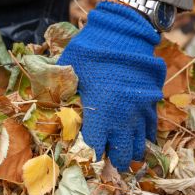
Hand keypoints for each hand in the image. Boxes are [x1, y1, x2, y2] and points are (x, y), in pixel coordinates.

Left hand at [58, 0, 164, 169]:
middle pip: (122, 155)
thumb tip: (43, 105)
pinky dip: (144, 138)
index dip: (89, 157)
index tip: (84, 157)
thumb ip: (60, 93)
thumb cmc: (91, 51)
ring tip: (122, 155)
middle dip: (113, 161)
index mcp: (101, 115)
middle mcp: (123, 119)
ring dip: (129, 152)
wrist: (124, 32)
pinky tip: (138, 141)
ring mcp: (140, 112)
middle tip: (106, 161)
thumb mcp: (69, 72)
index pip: (95, 150)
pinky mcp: (151, 102)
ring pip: (139, 146)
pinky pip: (151, 129)